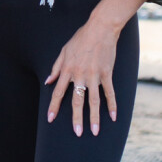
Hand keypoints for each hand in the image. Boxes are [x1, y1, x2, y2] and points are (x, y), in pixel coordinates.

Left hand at [45, 0, 144, 135]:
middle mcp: (80, 75)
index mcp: (68, 70)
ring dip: (94, 117)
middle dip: (76, 118)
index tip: (51, 119)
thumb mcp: (64, 51)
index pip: (58, 92)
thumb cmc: (81, 39)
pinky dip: (112, 105)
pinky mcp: (107, 74)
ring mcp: (94, 75)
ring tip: (94, 131)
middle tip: (77, 133)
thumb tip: (48, 82)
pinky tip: (114, 117)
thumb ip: (56, 68)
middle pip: (77, 101)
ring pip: (94, 101)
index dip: (54, 106)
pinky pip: (109, 92)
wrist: (101, 28)